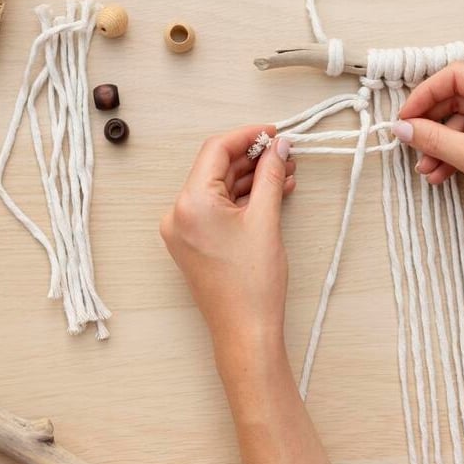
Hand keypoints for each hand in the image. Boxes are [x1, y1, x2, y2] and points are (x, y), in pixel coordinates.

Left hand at [160, 126, 295, 357]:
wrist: (246, 331)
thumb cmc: (253, 283)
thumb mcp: (266, 219)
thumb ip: (270, 175)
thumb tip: (278, 147)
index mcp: (190, 203)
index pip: (216, 150)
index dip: (247, 135)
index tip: (273, 133)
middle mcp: (178, 213)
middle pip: (216, 168)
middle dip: (252, 158)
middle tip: (285, 152)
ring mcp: (183, 229)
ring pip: (219, 188)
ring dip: (250, 178)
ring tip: (285, 172)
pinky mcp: (193, 241)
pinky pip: (217, 207)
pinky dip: (242, 198)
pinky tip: (271, 192)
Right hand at [392, 62, 463, 243]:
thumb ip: (433, 138)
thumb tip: (403, 128)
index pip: (457, 76)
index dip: (425, 95)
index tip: (406, 117)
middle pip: (459, 98)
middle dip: (432, 125)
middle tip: (411, 143)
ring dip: (442, 144)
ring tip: (427, 168)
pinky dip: (458, 152)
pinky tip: (442, 172)